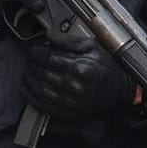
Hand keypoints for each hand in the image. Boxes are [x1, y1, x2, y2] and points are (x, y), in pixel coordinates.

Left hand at [22, 44, 137, 121]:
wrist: (119, 89)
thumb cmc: (106, 67)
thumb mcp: (91, 46)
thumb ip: (67, 40)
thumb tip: (48, 35)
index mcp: (79, 67)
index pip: (46, 58)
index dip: (35, 52)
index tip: (34, 50)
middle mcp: (73, 86)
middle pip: (39, 73)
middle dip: (31, 65)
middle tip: (31, 60)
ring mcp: (70, 101)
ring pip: (38, 89)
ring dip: (28, 80)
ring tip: (28, 72)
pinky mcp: (68, 112)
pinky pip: (42, 105)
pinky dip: (31, 96)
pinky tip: (28, 89)